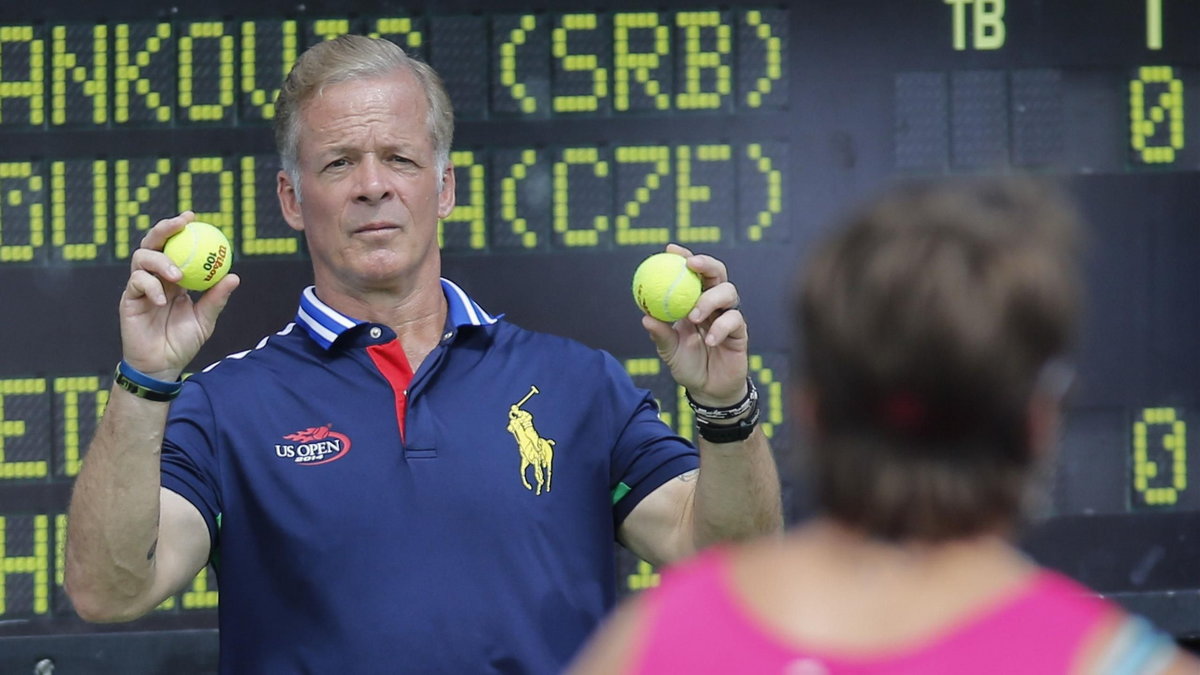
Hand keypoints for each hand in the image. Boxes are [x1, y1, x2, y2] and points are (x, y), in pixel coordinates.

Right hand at [120, 212, 239, 379]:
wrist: (162, 365)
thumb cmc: (182, 342)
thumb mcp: (205, 319)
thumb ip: (216, 299)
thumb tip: (234, 276)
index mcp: (174, 278)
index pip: (175, 247)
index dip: (181, 230)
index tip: (194, 218)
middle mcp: (155, 278)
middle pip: (153, 243)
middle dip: (165, 229)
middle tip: (182, 224)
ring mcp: (140, 287)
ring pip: (142, 258)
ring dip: (160, 261)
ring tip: (177, 276)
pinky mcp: (128, 300)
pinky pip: (136, 283)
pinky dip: (150, 286)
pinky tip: (163, 300)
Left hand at [641, 243, 747, 406]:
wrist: (708, 390)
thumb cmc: (687, 365)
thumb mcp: (668, 350)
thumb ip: (660, 333)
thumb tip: (645, 316)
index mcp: (694, 302)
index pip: (692, 273)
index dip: (684, 258)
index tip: (670, 250)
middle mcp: (713, 305)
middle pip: (716, 273)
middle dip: (706, 263)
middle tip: (691, 265)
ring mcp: (728, 316)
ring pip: (728, 292)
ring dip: (710, 299)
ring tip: (694, 316)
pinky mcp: (740, 332)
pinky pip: (735, 320)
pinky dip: (721, 327)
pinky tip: (710, 339)